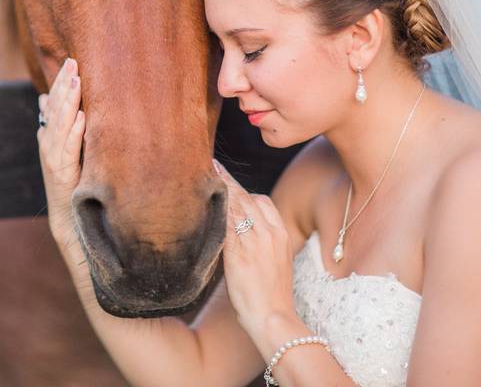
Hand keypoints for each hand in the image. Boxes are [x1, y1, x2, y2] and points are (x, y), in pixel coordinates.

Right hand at [37, 58, 85, 250]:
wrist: (67, 215)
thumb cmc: (70, 180)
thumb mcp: (65, 148)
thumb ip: (59, 124)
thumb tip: (48, 98)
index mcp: (50, 134)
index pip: (54, 103)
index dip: (61, 83)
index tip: (71, 62)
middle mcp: (48, 142)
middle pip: (55, 108)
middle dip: (64, 84)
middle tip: (73, 62)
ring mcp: (53, 157)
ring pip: (60, 124)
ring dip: (68, 102)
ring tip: (76, 82)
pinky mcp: (62, 172)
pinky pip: (68, 148)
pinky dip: (73, 132)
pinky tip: (80, 117)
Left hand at [213, 159, 295, 335]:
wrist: (273, 318)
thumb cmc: (270, 294)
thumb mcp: (275, 261)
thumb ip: (261, 241)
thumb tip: (240, 229)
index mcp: (280, 233)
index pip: (261, 199)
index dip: (241, 186)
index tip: (225, 174)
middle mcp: (269, 232)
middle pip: (245, 196)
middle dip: (226, 179)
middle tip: (210, 163)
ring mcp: (255, 241)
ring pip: (235, 204)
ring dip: (219, 187)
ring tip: (204, 172)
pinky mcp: (239, 252)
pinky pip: (225, 223)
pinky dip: (215, 209)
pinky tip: (200, 200)